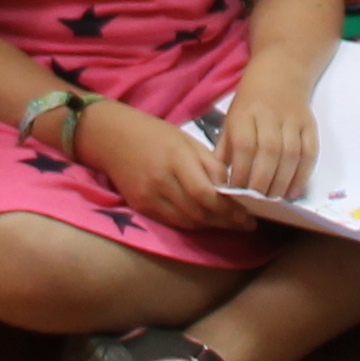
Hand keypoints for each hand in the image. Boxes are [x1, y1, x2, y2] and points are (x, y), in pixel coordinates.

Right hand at [79, 103, 238, 235]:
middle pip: (198, 212)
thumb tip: (231, 187)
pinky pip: (172, 222)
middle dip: (225, 221)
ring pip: (186, 222)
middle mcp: (161, 181)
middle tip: (246, 224)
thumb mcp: (187, 140)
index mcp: (176, 159)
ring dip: (211, 226)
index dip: (228, 209)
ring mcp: (148, 196)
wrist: (112, 138)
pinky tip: (206, 221)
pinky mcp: (141, 206)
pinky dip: (192, 224)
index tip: (248, 215)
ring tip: (230, 224)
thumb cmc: (154, 134)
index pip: (205, 193)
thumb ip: (209, 163)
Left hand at [205, 71, 318, 202]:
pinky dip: (304, 173)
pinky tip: (294, 191)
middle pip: (269, 152)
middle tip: (258, 202)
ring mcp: (292, 119)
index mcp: (245, 113)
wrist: (281, 70)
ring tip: (274, 200)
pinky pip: (310, 151)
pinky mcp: (310, 124)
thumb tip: (218, 181)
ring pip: (291, 154)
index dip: (242, 172)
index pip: (244, 146)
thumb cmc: (251, 100)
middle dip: (263, 181)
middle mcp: (270, 115)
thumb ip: (225, 148)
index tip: (237, 192)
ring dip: (283, 181)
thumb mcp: (231, 118)